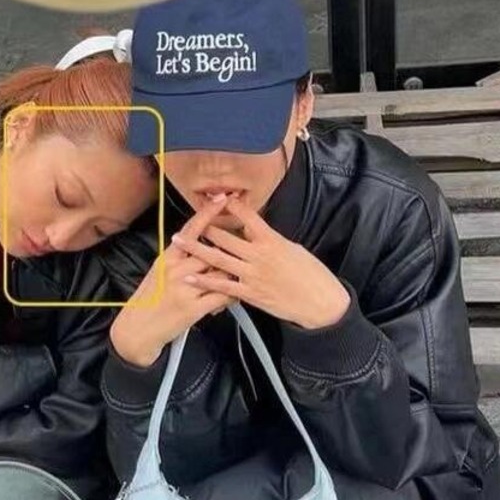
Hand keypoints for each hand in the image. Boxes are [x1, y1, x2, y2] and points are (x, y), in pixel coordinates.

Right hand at [110, 204, 232, 366]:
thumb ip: (178, 260)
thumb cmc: (149, 302)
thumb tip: (199, 247)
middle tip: (246, 245)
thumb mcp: (158, 274)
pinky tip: (235, 297)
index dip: (208, 212)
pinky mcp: (193, 308)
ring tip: (240, 278)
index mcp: (168, 258)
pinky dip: (231, 296)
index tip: (222, 198)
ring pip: (221, 273)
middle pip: (212, 251)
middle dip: (230, 250)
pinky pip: (221, 296)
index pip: (191, 230)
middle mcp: (176, 270)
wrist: (137, 330)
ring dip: (232, 276)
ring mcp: (185, 288)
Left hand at [172, 205, 350, 328]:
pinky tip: (190, 278)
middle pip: (226, 237)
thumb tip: (255, 231)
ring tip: (180, 241)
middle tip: (188, 219)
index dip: (232, 206)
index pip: (248, 217)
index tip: (219, 197)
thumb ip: (271, 240)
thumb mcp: (292, 248)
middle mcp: (259, 255)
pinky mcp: (250, 293)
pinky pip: (223, 286)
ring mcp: (252, 275)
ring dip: (197, 249)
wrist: (319, 301)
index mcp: (272, 240)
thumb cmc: (310, 275)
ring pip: (219, 259)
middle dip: (205, 226)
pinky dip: (205, 282)